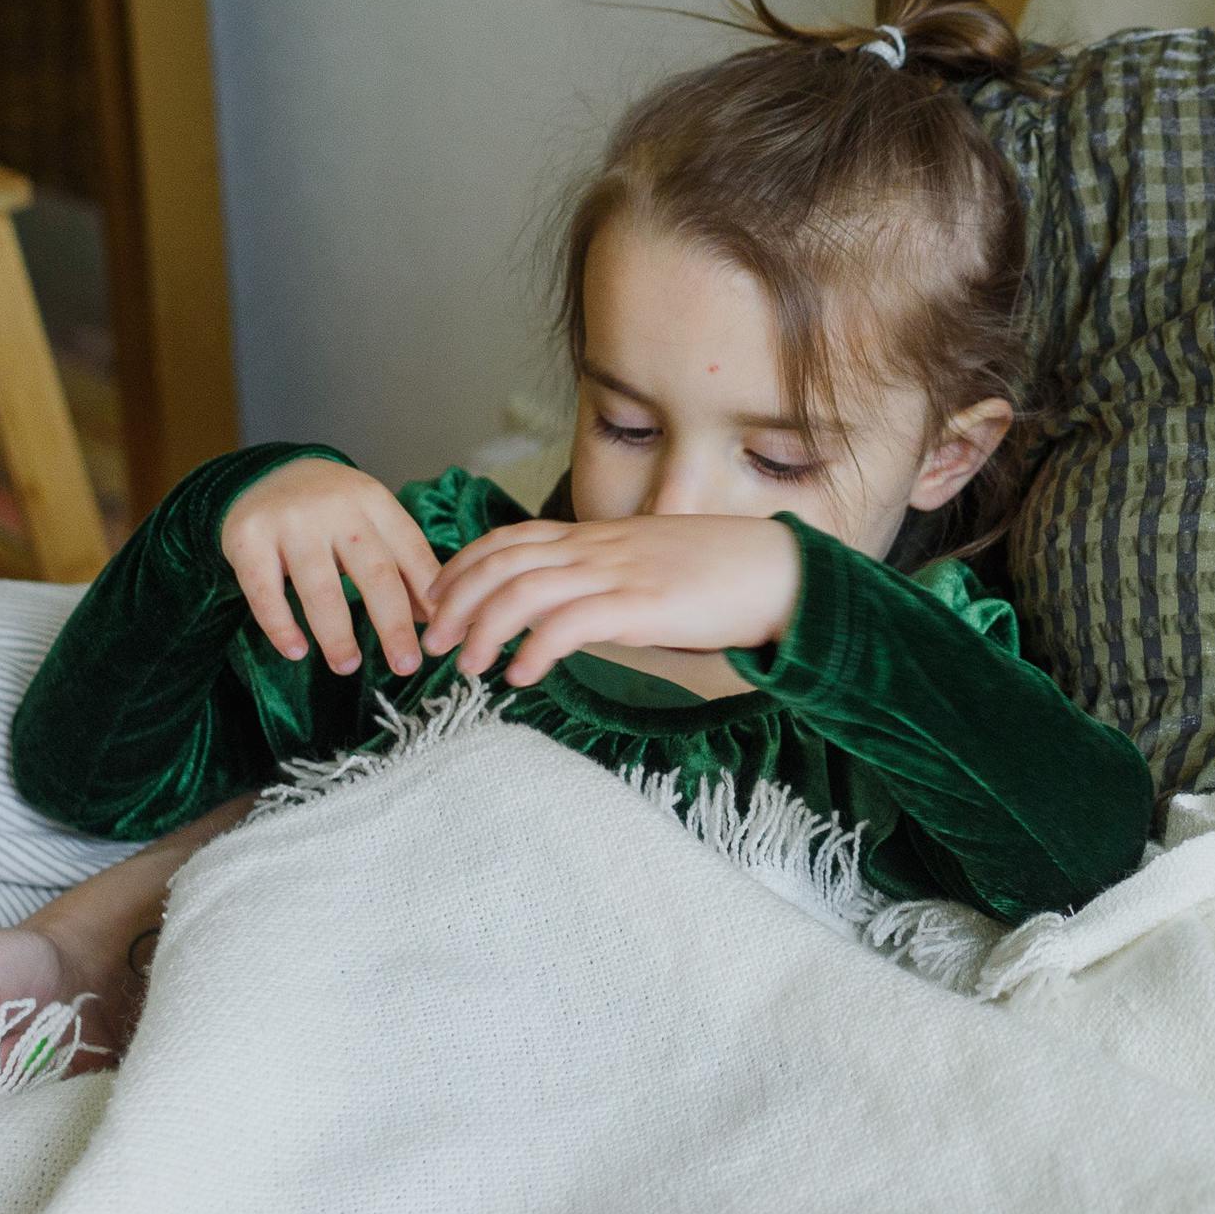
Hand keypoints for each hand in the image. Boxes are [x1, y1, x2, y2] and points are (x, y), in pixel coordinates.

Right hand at [225, 458, 442, 676]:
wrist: (260, 474)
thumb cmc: (330, 509)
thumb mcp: (370, 521)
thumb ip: (401, 563)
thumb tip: (435, 618)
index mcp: (373, 502)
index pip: (410, 551)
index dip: (428, 595)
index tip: (441, 636)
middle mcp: (335, 509)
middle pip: (373, 573)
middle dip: (393, 625)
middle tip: (406, 665)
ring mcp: (290, 523)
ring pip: (320, 589)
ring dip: (337, 635)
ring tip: (348, 666)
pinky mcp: (247, 540)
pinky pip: (265, 593)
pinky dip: (281, 627)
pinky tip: (296, 651)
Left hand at [419, 515, 802, 689]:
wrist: (777, 570)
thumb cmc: (719, 572)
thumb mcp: (649, 563)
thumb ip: (606, 577)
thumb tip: (569, 611)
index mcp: (597, 537)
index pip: (510, 538)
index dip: (463, 567)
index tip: (439, 603)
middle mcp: (598, 548)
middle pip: (503, 563)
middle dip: (457, 602)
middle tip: (437, 645)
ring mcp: (619, 573)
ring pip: (525, 590)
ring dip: (486, 630)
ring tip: (472, 668)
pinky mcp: (643, 604)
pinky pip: (571, 623)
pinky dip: (536, 649)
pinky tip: (524, 676)